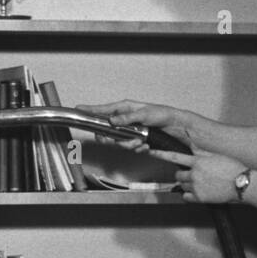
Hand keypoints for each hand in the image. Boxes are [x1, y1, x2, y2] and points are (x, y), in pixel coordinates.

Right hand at [79, 102, 196, 151]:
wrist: (177, 128)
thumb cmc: (163, 114)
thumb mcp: (145, 114)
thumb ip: (127, 118)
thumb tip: (113, 121)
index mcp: (125, 108)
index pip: (103, 110)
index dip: (90, 110)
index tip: (79, 109)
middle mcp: (124, 120)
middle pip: (106, 131)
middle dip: (111, 138)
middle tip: (116, 140)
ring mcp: (129, 131)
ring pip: (118, 142)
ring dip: (129, 144)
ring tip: (141, 141)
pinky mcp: (136, 141)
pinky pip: (130, 148)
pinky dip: (137, 149)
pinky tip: (145, 146)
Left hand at [160, 150, 246, 203]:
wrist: (242, 183)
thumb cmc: (232, 168)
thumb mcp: (216, 156)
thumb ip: (201, 153)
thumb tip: (191, 147)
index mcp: (198, 161)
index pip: (174, 157)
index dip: (160, 154)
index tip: (151, 152)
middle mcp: (194, 174)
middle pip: (178, 175)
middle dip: (183, 176)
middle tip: (195, 177)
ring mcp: (196, 187)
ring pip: (182, 186)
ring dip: (188, 185)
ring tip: (203, 184)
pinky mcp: (199, 198)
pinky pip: (186, 197)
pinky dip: (190, 196)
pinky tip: (201, 192)